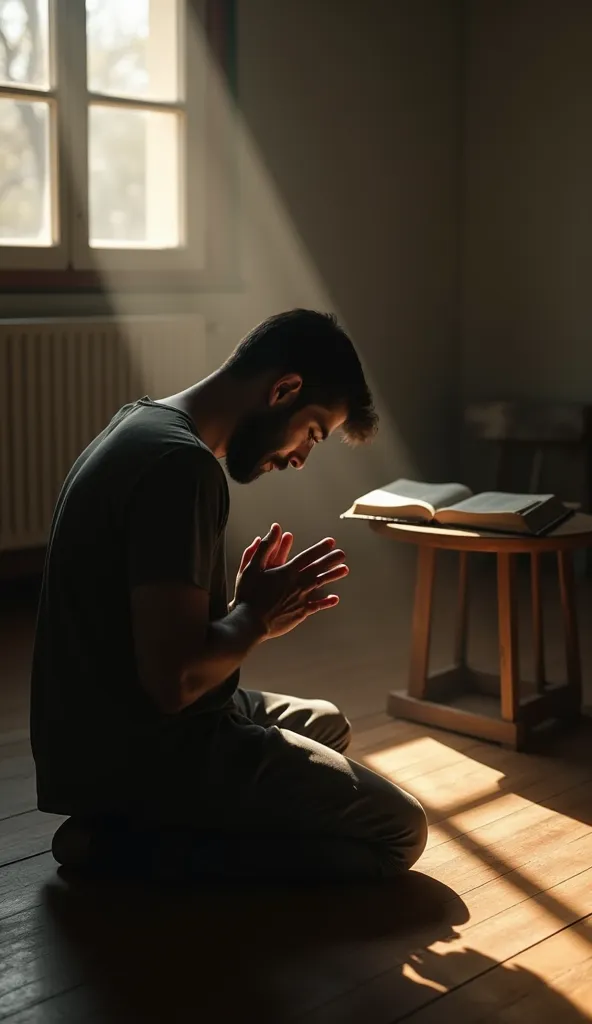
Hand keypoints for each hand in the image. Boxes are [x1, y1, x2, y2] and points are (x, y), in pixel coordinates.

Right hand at [233, 523, 348, 639]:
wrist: (250, 622)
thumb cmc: (248, 594)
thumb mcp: (251, 566)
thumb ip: (265, 547)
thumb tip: (275, 529)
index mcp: (286, 572)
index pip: (307, 556)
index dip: (320, 548)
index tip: (331, 542)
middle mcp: (297, 584)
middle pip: (317, 569)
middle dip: (331, 560)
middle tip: (342, 554)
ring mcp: (300, 599)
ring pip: (320, 584)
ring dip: (332, 576)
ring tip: (345, 570)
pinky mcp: (300, 613)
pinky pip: (316, 606)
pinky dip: (326, 602)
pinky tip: (335, 599)